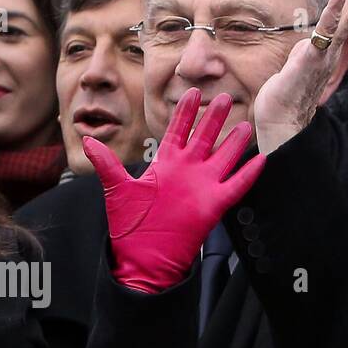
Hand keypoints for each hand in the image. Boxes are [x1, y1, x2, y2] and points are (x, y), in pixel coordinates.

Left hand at [84, 88, 265, 293]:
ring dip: (234, 142)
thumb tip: (87, 140)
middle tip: (225, 97)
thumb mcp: (116, 188)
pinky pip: (236, 185)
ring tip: (245, 123)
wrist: (144, 255)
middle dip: (214, 118)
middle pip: (203, 138)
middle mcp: (186, 170)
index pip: (177, 131)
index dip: (185, 112)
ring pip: (223, 157)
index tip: (192, 92)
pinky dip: (248, 173)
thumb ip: (106, 163)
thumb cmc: (130, 223)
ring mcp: (202, 185)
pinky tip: (260, 159)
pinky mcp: (214, 204)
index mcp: (164, 163)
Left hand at [254, 0, 347, 154]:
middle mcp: (330, 54)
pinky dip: (335, 10)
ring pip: (342, 22)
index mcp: (326, 55)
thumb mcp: (296, 68)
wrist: (281, 120)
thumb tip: (308, 43)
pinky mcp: (310, 59)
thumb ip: (304, 53)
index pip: (342, 26)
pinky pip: (325, 30)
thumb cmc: (287, 95)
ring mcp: (322, 56)